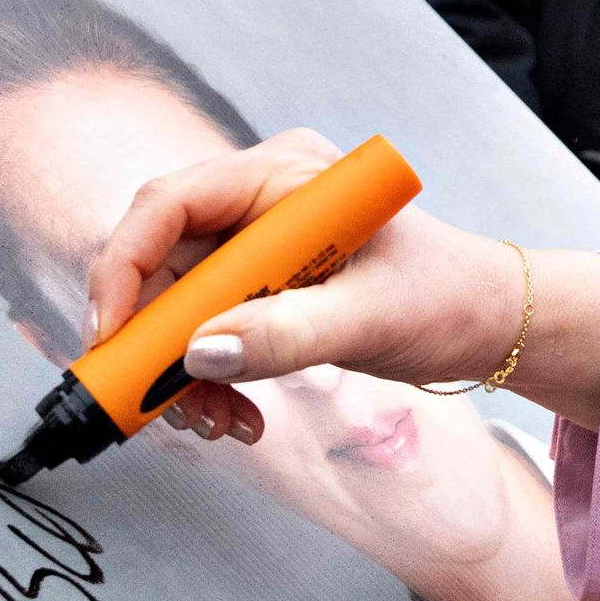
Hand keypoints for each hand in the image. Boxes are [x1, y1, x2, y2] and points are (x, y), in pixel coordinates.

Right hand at [81, 131, 599, 442]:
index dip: (125, 267)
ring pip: (174, 308)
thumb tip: (198, 352)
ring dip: (180, 374)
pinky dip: (208, 379)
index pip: (169, 203)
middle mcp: (258, 201)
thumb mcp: (371, 319)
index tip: (112, 337)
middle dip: (154, 342)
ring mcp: (255, 244)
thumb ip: (286, 335)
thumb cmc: (447, 298)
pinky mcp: (259, 287)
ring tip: (219, 425)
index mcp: (283, 175)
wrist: (486, 323)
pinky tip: (237, 418)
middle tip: (166, 406)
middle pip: (160, 262)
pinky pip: (202, 332)